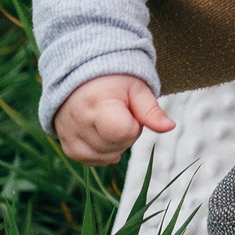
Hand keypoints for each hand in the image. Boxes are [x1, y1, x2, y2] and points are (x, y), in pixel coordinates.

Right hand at [56, 73, 174, 166]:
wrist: (82, 74)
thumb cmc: (115, 80)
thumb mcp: (137, 89)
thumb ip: (151, 110)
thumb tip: (170, 127)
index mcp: (97, 104)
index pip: (121, 132)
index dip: (134, 126)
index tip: (131, 111)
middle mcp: (78, 121)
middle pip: (114, 147)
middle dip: (126, 135)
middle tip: (121, 114)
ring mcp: (68, 133)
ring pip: (101, 157)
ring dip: (114, 146)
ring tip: (111, 123)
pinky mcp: (64, 142)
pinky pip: (86, 160)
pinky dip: (101, 154)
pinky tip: (106, 139)